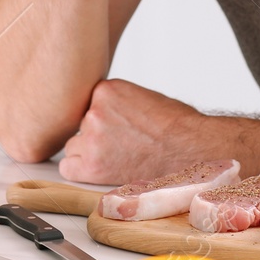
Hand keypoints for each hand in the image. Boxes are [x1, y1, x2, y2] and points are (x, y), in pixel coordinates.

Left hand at [58, 79, 210, 184]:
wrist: (191, 148)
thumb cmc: (175, 125)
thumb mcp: (140, 97)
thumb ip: (114, 102)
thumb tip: (99, 113)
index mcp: (106, 89)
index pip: (87, 103)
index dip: (102, 117)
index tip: (118, 125)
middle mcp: (94, 110)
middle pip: (79, 124)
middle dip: (95, 133)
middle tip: (120, 142)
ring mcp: (91, 137)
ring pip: (74, 145)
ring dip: (89, 151)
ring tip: (119, 156)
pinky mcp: (92, 163)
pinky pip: (68, 167)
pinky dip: (80, 170)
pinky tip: (102, 168)